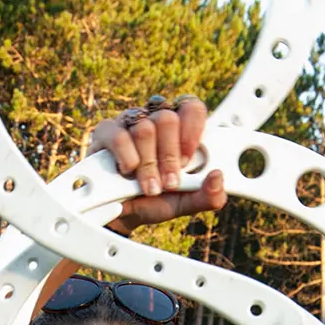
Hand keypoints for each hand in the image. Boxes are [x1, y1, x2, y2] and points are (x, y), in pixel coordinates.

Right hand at [90, 96, 225, 230]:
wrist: (122, 216)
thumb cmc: (155, 201)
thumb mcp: (185, 203)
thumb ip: (208, 195)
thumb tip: (218, 177)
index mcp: (179, 130)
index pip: (191, 108)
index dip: (193, 130)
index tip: (189, 160)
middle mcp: (155, 120)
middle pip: (168, 118)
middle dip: (169, 157)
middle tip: (169, 182)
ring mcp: (129, 123)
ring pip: (144, 129)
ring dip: (148, 166)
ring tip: (149, 187)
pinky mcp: (105, 132)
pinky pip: (119, 136)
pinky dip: (127, 159)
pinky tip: (128, 173)